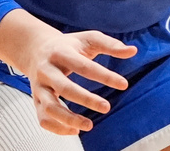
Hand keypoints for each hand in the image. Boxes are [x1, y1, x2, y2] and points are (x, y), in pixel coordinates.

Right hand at [0, 11, 136, 134]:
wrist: (36, 49)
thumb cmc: (69, 45)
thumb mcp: (89, 39)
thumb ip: (111, 44)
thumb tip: (133, 51)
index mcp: (61, 52)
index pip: (84, 66)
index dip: (105, 76)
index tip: (124, 84)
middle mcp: (47, 70)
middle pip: (64, 88)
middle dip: (86, 99)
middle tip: (106, 107)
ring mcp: (39, 87)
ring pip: (49, 107)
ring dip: (68, 119)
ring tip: (89, 125)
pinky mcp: (36, 100)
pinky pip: (43, 119)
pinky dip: (57, 128)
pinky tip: (75, 131)